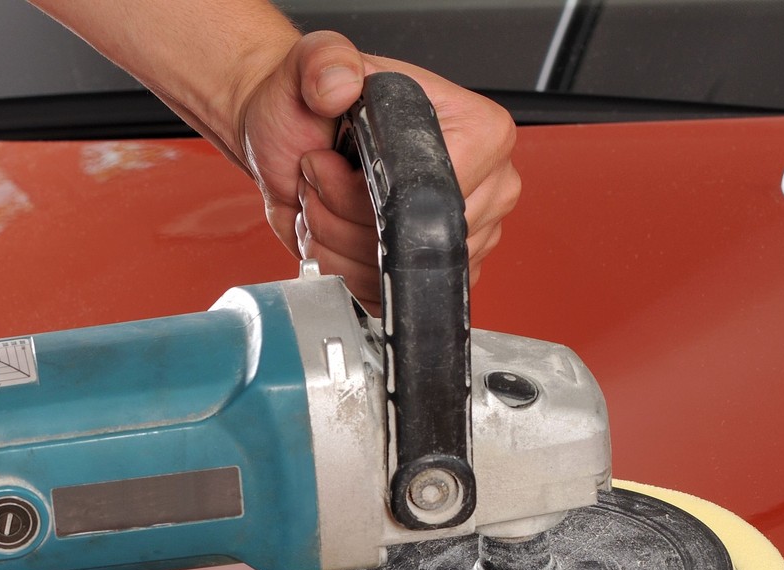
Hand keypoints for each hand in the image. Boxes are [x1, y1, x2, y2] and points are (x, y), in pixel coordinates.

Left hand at [233, 30, 518, 305]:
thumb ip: (325, 63)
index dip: (367, 192)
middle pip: (413, 239)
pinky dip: (344, 270)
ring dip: (338, 244)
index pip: (434, 192)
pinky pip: (386, 293)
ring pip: (393, 271)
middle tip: (321, 181)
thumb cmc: (317, 106)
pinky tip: (333, 234)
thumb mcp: (314, 67)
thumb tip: (339, 83)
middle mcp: (487, 187)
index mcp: (482, 131)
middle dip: (344, 218)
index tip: (333, 165)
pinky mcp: (433, 273)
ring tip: (325, 203)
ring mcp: (466, 236)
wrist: (297, 137)